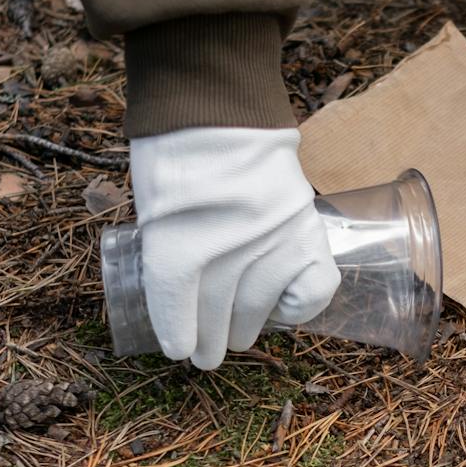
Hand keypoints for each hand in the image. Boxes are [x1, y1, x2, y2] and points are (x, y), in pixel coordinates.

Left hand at [129, 127, 339, 367]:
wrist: (216, 111)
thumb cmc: (177, 160)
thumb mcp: (153, 212)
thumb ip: (164, 257)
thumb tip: (182, 306)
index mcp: (174, 247)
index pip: (177, 309)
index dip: (176, 335)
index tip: (178, 350)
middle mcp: (224, 252)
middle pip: (215, 315)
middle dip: (210, 340)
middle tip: (208, 354)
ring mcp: (269, 244)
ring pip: (256, 308)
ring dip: (245, 329)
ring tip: (239, 337)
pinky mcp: (304, 234)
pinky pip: (312, 290)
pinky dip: (299, 307)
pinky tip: (282, 308)